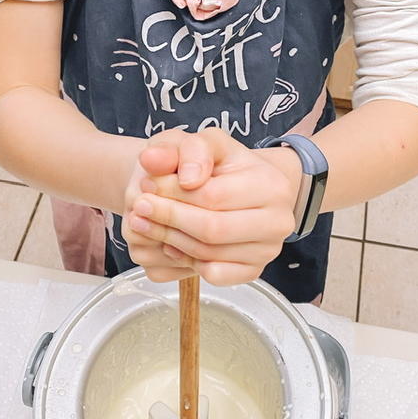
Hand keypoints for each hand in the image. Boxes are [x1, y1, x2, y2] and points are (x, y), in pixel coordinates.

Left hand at [123, 129, 300, 286]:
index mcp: (271, 184)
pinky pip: (215, 275)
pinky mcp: (254, 271)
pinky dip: (187, 262)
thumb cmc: (224, 165)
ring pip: (209, 254)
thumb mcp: (206, 143)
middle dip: (168, 219)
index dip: (173, 193)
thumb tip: (153, 161)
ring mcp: (268, 250)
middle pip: (212, 229)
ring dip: (170, 240)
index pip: (212, 195)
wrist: (246, 187)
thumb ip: (181, 147)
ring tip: (146, 224)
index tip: (146, 185)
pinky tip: (172, 244)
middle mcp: (278, 221)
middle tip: (139, 209)